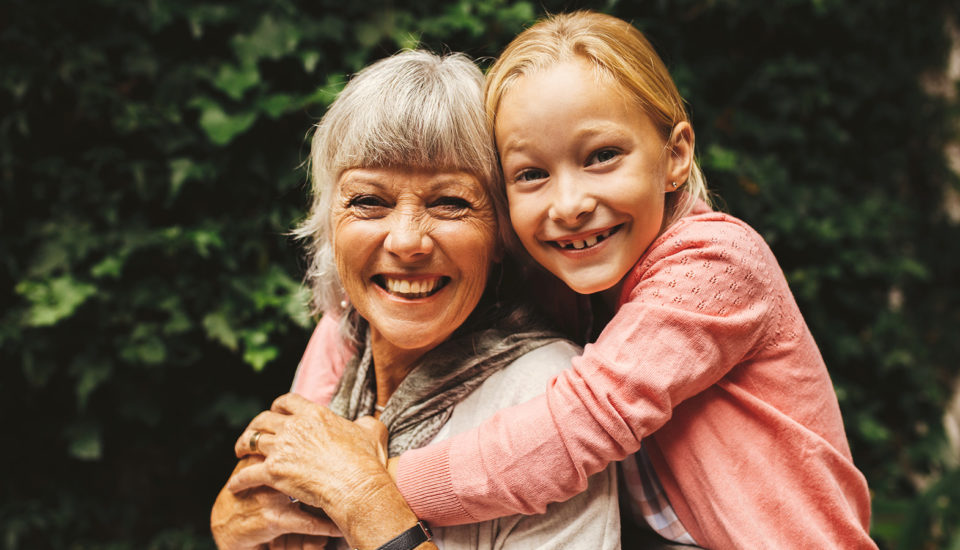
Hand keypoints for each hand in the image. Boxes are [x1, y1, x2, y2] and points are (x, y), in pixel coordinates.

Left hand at [229, 393, 414, 548]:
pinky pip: (247, 473)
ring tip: (239, 453)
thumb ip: (366, 423)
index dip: (278, 406)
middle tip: (252, 433)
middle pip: (263, 419)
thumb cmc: (365, 461)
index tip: (275, 412)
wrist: (355, 485)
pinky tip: (234, 485)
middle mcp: (293, 427)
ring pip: (251, 442)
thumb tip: (365, 422)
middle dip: (255, 425)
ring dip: (242, 447)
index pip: (287, 401)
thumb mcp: (372, 432)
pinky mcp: (273, 471)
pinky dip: (239, 480)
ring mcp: (281, 448)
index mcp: (314, 414)